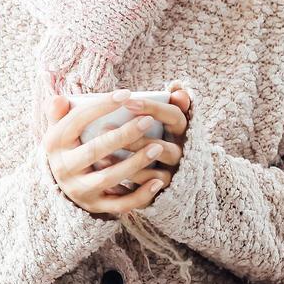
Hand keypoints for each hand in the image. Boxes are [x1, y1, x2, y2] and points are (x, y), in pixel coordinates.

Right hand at [41, 90, 185, 217]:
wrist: (61, 183)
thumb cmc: (69, 146)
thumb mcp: (59, 128)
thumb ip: (58, 112)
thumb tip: (60, 100)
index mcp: (54, 144)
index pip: (77, 121)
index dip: (101, 106)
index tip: (126, 94)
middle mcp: (63, 169)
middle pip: (95, 151)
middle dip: (123, 136)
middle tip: (148, 120)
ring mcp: (79, 190)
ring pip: (109, 178)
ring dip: (135, 163)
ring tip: (157, 147)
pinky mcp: (95, 206)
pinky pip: (120, 204)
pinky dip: (140, 195)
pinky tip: (158, 181)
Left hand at [99, 82, 191, 202]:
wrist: (156, 172)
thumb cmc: (149, 136)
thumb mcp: (156, 119)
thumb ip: (160, 105)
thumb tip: (176, 86)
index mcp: (180, 131)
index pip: (175, 116)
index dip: (153, 108)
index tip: (127, 102)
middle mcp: (180, 154)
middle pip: (166, 148)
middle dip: (136, 141)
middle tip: (106, 128)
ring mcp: (171, 176)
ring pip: (158, 175)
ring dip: (131, 167)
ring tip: (103, 157)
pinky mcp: (159, 195)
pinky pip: (148, 197)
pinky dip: (129, 189)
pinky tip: (108, 180)